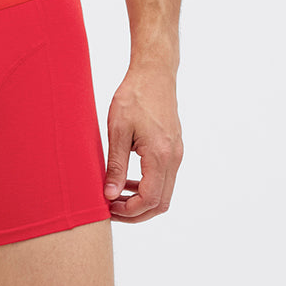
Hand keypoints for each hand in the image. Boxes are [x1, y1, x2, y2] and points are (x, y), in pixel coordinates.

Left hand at [103, 66, 182, 222]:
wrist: (154, 73)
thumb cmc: (134, 96)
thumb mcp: (118, 130)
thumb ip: (116, 165)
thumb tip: (110, 194)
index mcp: (160, 155)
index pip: (149, 200)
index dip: (129, 211)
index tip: (108, 208)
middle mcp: (173, 158)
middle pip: (160, 203)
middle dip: (136, 212)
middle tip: (112, 209)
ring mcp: (176, 154)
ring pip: (164, 193)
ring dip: (141, 200)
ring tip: (116, 195)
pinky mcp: (174, 148)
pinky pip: (164, 177)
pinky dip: (148, 186)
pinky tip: (128, 179)